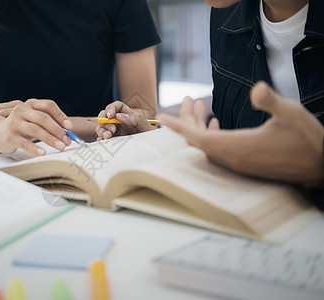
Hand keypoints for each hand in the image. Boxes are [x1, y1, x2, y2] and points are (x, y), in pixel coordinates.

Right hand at [0, 99, 72, 154]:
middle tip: (67, 140)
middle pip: (43, 118)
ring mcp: (15, 123)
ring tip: (60, 147)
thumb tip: (67, 133)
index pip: (48, 105)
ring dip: (50, 139)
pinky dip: (35, 148)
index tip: (70, 127)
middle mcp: (22, 111)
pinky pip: (25, 143)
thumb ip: (48, 122)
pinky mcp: (10, 136)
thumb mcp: (33, 119)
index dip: (60, 115)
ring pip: (35, 130)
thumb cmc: (20, 126)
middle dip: (57, 130)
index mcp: (30, 104)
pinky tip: (43, 152)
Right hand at [96, 101, 155, 139]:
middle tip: (111, 130)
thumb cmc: (153, 139)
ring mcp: (115, 132)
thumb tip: (119, 116)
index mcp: (129, 116)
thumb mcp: (148, 128)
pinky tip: (102, 141)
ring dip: (101, 130)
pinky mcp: (113, 141)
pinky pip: (102, 138)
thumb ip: (137, 120)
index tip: (110, 115)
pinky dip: (100, 139)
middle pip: (105, 116)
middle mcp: (120, 122)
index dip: (111, 108)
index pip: (117, 106)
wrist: (152, 153)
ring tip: (107, 137)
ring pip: (102, 127)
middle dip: (104, 121)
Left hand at [157, 81, 323, 184]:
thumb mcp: (291, 114)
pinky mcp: (245, 164)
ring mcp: (238, 163)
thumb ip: (271, 101)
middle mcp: (233, 158)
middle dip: (189, 119)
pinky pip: (218, 149)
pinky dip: (211, 135)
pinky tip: (215, 122)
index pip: (197, 137)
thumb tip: (256, 88)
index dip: (179, 126)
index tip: (162, 117)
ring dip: (199, 126)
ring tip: (199, 106)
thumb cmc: (308, 140)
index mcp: (238, 147)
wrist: (322, 166)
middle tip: (189, 99)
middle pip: (199, 140)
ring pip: (208, 144)